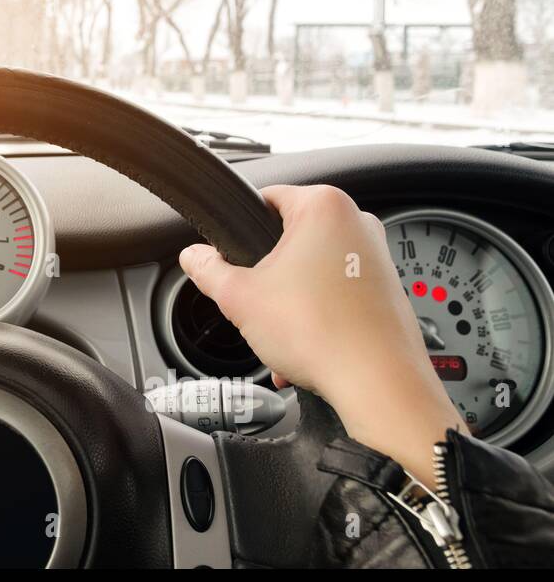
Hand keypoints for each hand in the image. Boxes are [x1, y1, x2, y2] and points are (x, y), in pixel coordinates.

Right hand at [179, 184, 461, 483]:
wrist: (378, 383)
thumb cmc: (320, 332)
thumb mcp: (239, 297)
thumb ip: (207, 270)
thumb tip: (193, 257)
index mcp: (323, 206)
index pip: (266, 198)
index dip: (240, 228)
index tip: (229, 255)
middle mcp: (358, 222)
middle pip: (290, 238)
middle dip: (268, 273)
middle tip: (255, 302)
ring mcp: (378, 255)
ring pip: (314, 269)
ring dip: (291, 300)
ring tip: (280, 335)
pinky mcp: (388, 288)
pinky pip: (339, 292)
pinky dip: (318, 314)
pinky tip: (303, 349)